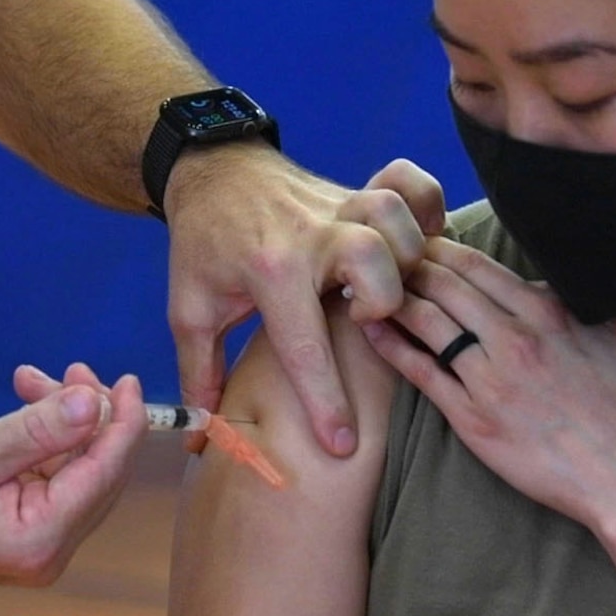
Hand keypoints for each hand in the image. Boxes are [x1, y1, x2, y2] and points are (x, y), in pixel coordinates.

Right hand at [0, 369, 147, 589]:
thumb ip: (36, 431)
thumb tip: (94, 403)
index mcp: (39, 540)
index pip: (104, 473)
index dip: (123, 422)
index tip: (128, 380)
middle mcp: (49, 552)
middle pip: (98, 472)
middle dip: (88, 415)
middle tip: (71, 369)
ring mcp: (39, 547)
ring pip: (77, 471)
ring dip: (63, 423)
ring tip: (28, 381)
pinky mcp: (26, 534)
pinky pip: (54, 480)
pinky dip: (45, 442)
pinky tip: (25, 406)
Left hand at [164, 148, 444, 456]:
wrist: (212, 171)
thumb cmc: (204, 245)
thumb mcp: (190, 310)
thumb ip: (200, 374)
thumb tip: (202, 438)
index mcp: (269, 271)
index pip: (305, 346)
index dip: (326, 402)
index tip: (342, 444)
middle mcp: (312, 236)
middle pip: (376, 263)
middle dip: (382, 304)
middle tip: (363, 322)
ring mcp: (340, 207)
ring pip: (397, 223)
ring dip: (404, 259)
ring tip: (387, 285)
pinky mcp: (358, 192)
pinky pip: (410, 185)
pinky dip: (425, 208)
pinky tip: (418, 240)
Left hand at [358, 238, 615, 532]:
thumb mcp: (608, 336)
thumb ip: (570, 302)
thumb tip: (539, 281)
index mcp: (547, 312)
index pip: (477, 265)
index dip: (439, 249)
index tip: (418, 242)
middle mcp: (515, 337)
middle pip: (444, 285)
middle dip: (407, 266)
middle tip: (380, 258)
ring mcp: (490, 377)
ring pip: (426, 321)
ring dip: (392, 299)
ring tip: (366, 288)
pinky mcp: (472, 417)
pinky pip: (420, 371)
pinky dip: (391, 346)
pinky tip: (370, 330)